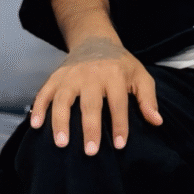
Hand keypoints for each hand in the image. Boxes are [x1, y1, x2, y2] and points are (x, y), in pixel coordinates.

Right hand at [29, 37, 162, 154]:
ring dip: (60, 121)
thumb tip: (157, 122)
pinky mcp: (56, 77)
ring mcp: (71, 76)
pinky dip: (39, 108)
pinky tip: (36, 125)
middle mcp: (91, 75)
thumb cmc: (121, 65)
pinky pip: (44, 92)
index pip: (118, 103)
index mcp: (115, 75)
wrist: (96, 41)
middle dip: (90, 128)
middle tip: (90, 152)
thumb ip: (148, 99)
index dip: (119, 124)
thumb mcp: (140, 76)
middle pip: (90, 104)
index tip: (119, 145)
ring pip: (63, 99)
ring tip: (62, 143)